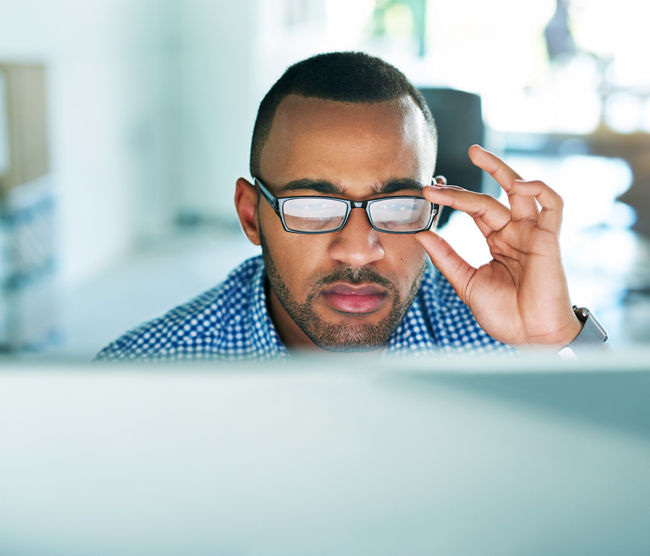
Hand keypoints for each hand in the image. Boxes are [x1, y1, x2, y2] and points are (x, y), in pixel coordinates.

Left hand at [415, 145, 581, 345]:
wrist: (530, 337)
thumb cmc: (504, 314)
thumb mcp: (466, 282)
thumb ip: (446, 256)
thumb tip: (421, 234)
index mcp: (498, 241)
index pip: (474, 210)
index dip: (452, 199)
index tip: (427, 194)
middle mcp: (515, 233)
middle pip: (490, 197)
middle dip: (464, 186)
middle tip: (437, 181)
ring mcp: (533, 233)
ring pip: (521, 189)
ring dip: (500, 169)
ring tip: (475, 154)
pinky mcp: (550, 238)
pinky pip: (552, 203)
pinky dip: (537, 188)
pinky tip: (515, 183)